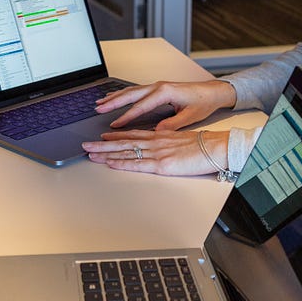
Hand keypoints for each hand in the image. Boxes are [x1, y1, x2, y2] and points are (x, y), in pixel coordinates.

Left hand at [82, 128, 230, 176]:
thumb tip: (159, 145)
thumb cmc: (202, 146)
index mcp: (160, 136)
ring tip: (91, 154)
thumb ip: (167, 141)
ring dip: (106, 154)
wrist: (215, 148)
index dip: (116, 136)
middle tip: (86, 146)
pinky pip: (137, 164)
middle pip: (123, 142)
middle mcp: (155, 142)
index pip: (133, 135)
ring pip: (126, 152)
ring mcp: (157, 153)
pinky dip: (122, 163)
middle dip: (103, 145)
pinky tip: (111, 163)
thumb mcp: (181, 140)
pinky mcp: (161, 165)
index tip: (102, 137)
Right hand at [95, 80, 236, 129]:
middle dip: (113, 102)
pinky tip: (114, 97)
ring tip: (100, 103)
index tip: (116, 124)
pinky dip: (123, 94)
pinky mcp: (157, 88)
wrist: (213, 91)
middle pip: (131, 95)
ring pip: (131, 91)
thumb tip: (157, 132)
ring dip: (114, 97)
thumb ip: (172, 124)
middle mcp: (159, 86)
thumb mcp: (190, 116)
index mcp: (166, 92)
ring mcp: (157, 86)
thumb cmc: (203, 102)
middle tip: (98, 109)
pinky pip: (136, 91)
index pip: (141, 106)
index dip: (127, 116)